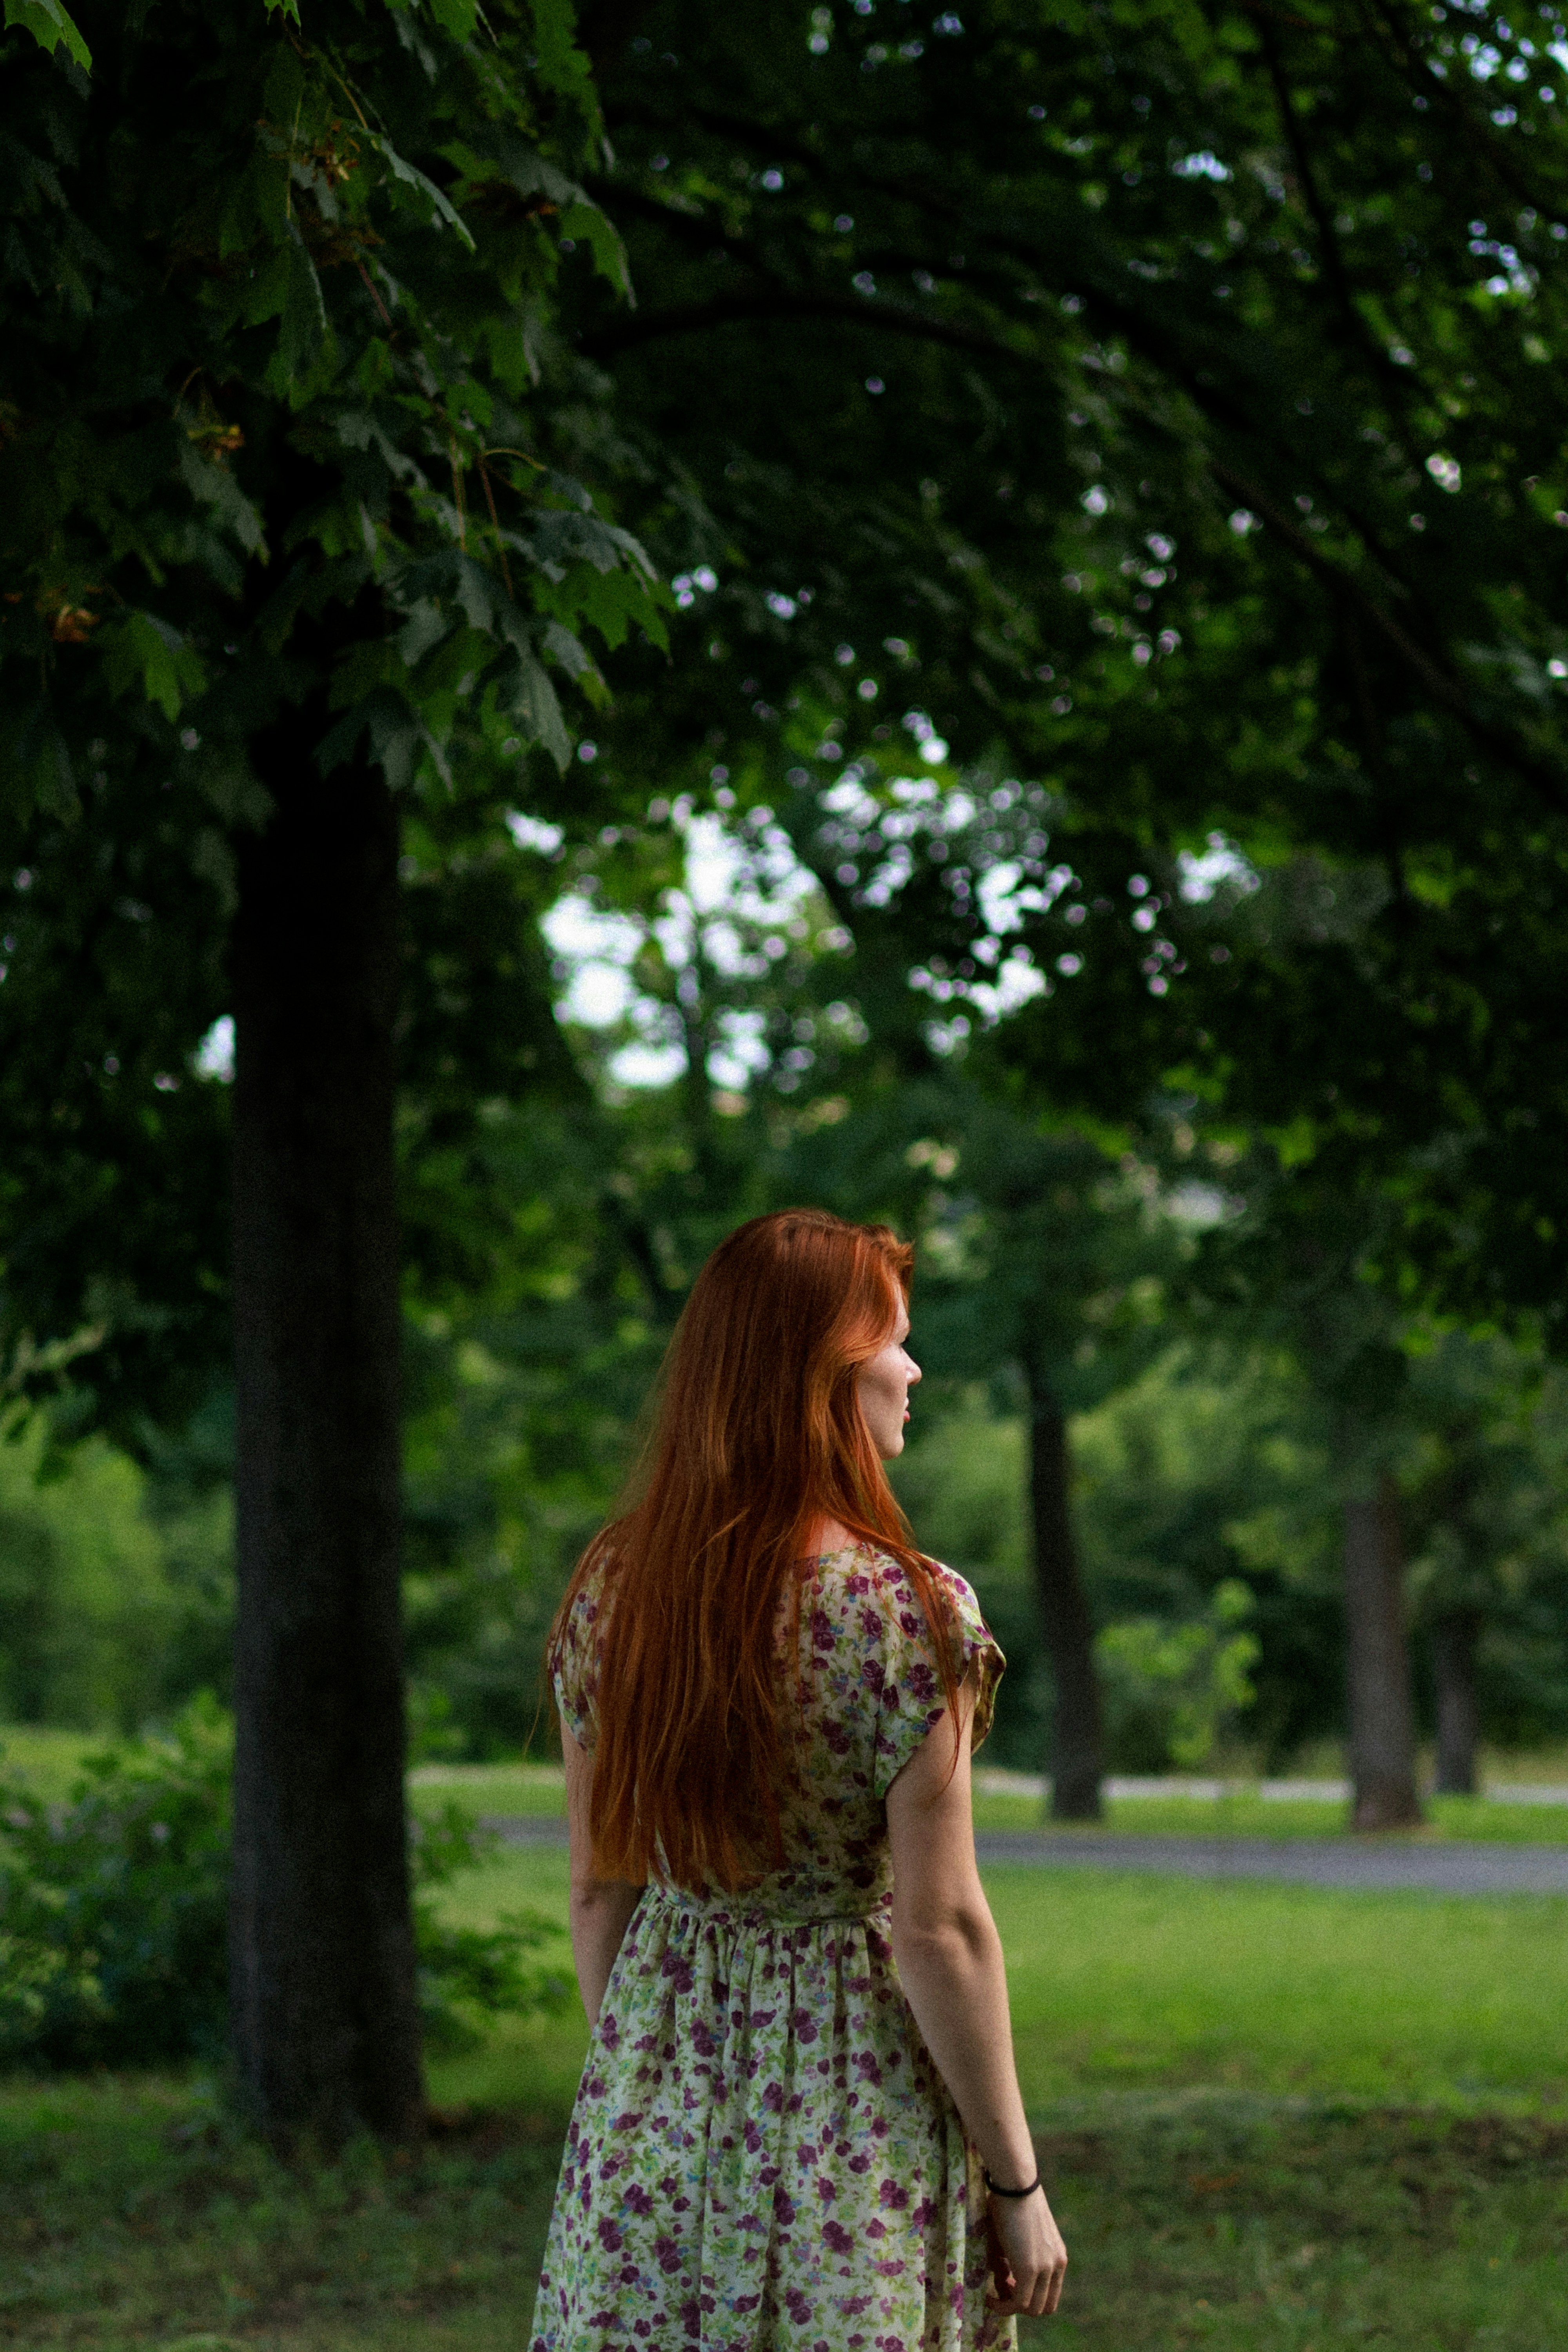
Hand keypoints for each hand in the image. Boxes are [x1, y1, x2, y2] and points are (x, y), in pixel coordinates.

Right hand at [984, 2186, 1067, 2318]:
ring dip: (1011, 2308)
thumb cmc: (1012, 2200)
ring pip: (1032, 2309)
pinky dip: (1003, 2306)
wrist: (1016, 2184)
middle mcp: (1057, 2265)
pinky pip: (1018, 2302)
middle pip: (1045, 2307)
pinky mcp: (1030, 2270)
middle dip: (1022, 2306)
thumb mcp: (1018, 2235)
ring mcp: (1046, 2268)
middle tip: (1003, 2292)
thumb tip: (1003, 2277)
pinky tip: (989, 2297)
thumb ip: (1014, 2258)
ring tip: (994, 2294)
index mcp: (1057, 2256)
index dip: (1030, 2298)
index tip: (1010, 2287)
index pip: (1050, 2294)